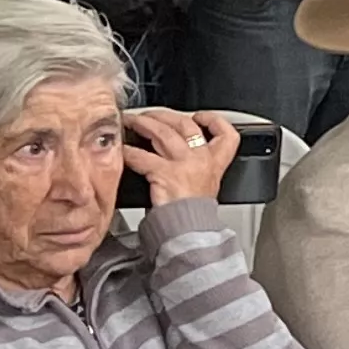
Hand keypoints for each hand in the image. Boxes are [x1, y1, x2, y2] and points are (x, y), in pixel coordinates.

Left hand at [124, 105, 248, 205]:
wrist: (188, 233)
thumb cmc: (191, 214)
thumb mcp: (203, 186)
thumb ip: (195, 166)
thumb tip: (172, 151)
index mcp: (215, 163)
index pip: (227, 134)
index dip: (213, 120)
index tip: (199, 117)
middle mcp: (202, 159)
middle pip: (186, 124)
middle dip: (164, 115)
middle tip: (149, 115)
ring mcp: (184, 165)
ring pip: (163, 132)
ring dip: (144, 123)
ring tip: (131, 122)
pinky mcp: (165, 174)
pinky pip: (142, 156)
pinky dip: (129, 151)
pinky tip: (122, 150)